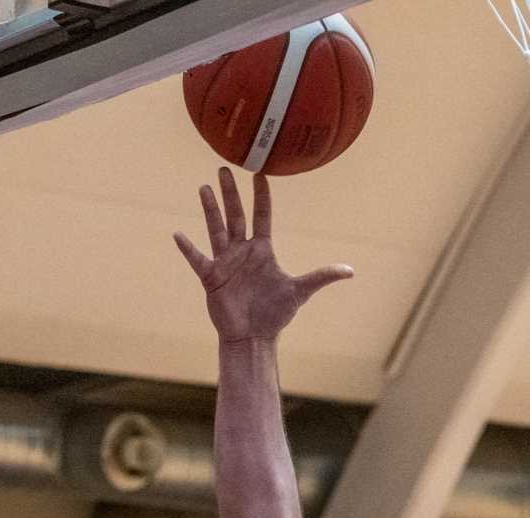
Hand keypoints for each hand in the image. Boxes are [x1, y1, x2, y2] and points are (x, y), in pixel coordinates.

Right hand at [173, 169, 352, 343]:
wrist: (254, 336)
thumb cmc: (276, 313)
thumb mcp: (300, 291)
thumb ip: (321, 277)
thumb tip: (350, 271)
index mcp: (263, 250)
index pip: (262, 216)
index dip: (261, 196)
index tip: (260, 173)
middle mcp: (242, 251)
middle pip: (236, 215)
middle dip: (231, 193)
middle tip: (225, 168)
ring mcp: (225, 262)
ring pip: (216, 229)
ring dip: (210, 210)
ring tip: (204, 187)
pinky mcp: (211, 277)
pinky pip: (198, 259)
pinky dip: (188, 249)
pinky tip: (178, 234)